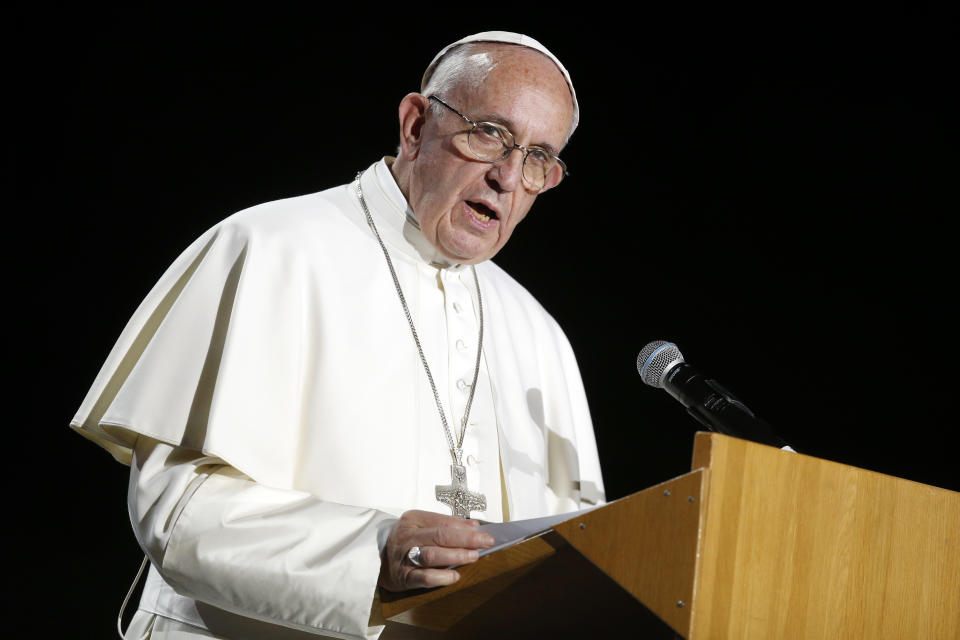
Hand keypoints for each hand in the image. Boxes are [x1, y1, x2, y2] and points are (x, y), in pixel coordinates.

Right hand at [379, 509, 494, 591]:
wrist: (377, 558)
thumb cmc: (405, 540)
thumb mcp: (422, 525)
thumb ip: (447, 524)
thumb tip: (473, 526)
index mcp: (413, 519)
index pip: (443, 522)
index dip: (465, 527)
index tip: (484, 533)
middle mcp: (407, 535)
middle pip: (440, 535)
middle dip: (466, 539)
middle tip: (485, 543)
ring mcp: (404, 556)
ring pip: (432, 554)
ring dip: (455, 555)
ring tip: (473, 556)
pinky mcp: (403, 576)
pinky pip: (423, 577)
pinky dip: (441, 577)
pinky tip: (455, 576)